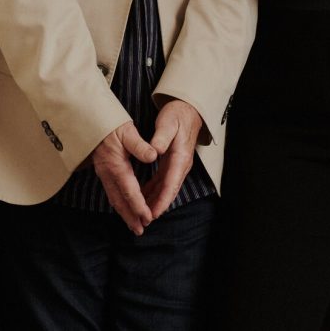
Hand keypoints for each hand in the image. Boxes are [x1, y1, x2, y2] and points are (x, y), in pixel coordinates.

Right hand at [91, 122, 156, 234]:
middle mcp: (108, 174)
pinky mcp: (104, 172)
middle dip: (130, 216)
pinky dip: (120, 204)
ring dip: (125, 213)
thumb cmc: (111, 125)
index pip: (129, 190)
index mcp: (116, 165)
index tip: (148, 216)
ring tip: (134, 225)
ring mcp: (104, 174)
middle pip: (120, 201)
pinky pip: (112, 193)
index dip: (139, 205)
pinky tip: (126, 208)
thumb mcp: (128, 131)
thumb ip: (140, 145)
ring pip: (115, 199)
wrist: (91, 121)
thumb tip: (153, 155)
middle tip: (141, 230)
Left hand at [141, 99, 203, 218]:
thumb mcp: (168, 122)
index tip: (153, 214)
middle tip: (143, 221)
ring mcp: (177, 165)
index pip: (171, 183)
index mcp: (180, 157)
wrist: (188, 109)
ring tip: (141, 215)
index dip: (162, 200)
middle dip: (158, 207)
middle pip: (169, 191)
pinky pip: (163, 182)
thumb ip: (161, 137)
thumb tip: (154, 152)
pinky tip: (144, 198)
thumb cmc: (177, 114)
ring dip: (155, 202)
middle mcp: (181, 164)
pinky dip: (154, 192)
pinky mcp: (173, 163)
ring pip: (166, 188)